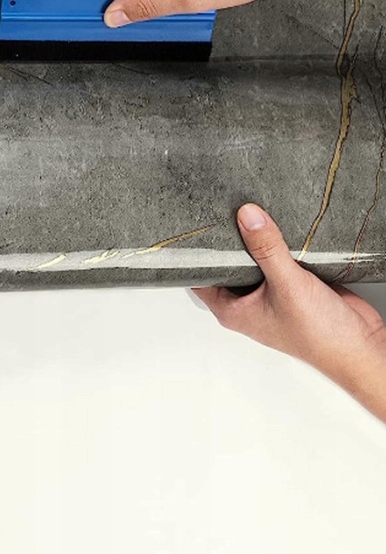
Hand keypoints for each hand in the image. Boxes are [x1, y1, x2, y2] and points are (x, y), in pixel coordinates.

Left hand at [193, 204, 385, 408]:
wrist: (362, 346)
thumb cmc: (321, 337)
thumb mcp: (287, 285)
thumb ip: (266, 249)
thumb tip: (247, 216)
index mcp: (232, 309)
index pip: (200, 275)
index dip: (194, 252)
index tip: (191, 224)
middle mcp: (247, 301)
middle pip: (226, 261)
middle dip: (226, 239)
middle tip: (220, 207)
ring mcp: (270, 292)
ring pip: (254, 257)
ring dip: (255, 238)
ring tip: (246, 207)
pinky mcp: (293, 283)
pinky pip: (279, 256)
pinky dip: (278, 242)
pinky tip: (277, 222)